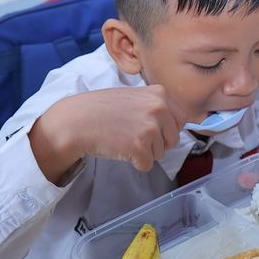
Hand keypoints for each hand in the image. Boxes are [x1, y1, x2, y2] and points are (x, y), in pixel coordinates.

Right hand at [32, 85, 191, 178]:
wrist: (77, 121)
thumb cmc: (101, 109)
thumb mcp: (135, 96)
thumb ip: (156, 105)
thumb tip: (180, 122)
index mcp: (159, 94)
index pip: (181, 118)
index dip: (165, 128)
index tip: (149, 128)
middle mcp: (159, 108)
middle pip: (173, 138)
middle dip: (156, 142)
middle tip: (133, 135)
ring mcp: (151, 128)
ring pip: (161, 153)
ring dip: (144, 152)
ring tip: (124, 138)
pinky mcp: (141, 147)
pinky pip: (148, 164)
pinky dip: (135, 162)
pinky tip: (120, 149)